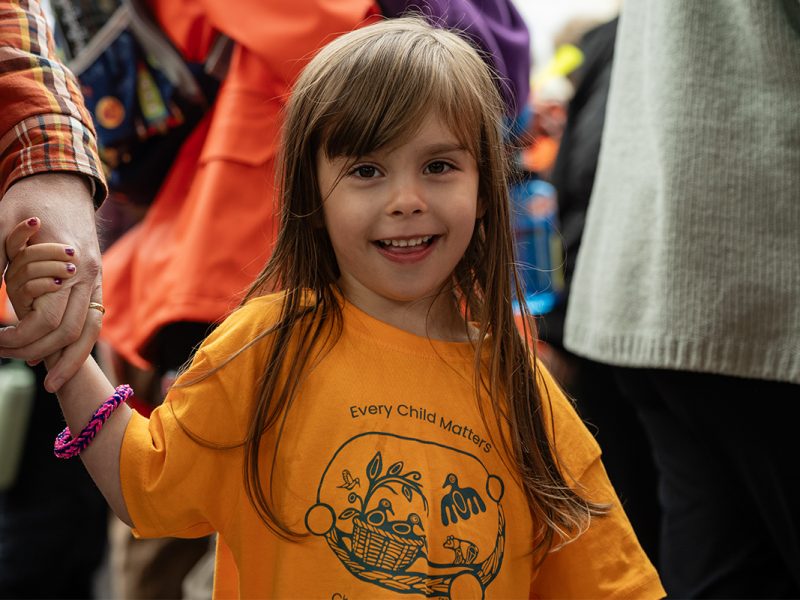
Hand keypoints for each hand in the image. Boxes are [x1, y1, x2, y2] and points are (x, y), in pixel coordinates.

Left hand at [0, 174, 102, 390]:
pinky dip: (78, 344)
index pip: (47, 320)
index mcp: (69, 265)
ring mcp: (97, 280)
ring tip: (50, 381)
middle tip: (6, 356)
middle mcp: (89, 277)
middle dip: (37, 352)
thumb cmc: (29, 200)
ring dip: (69, 360)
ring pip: (89, 333)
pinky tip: (58, 355)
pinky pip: (92, 322)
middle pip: (70, 334)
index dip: (19, 339)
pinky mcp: (95, 283)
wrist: (62, 182)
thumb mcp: (2, 227)